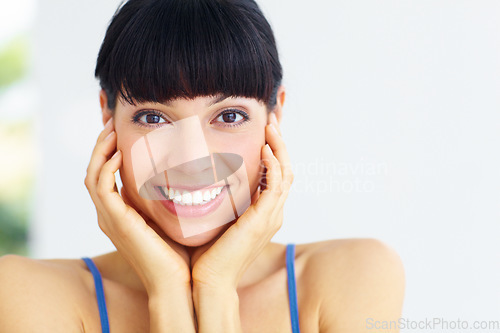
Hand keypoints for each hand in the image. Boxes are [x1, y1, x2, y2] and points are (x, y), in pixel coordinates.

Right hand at [84, 118, 191, 292]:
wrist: (176, 281)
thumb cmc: (178, 252)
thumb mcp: (169, 217)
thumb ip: (165, 198)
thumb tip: (177, 176)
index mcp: (120, 214)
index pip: (106, 175)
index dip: (110, 151)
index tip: (122, 130)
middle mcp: (110, 215)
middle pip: (95, 170)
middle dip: (102, 144)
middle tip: (112, 121)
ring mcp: (109, 218)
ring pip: (93, 174)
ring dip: (101, 149)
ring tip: (112, 129)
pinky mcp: (114, 221)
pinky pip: (101, 187)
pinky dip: (106, 166)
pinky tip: (120, 153)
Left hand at [189, 112, 293, 288]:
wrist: (208, 281)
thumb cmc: (206, 254)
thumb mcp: (216, 220)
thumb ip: (218, 201)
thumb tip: (200, 181)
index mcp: (263, 214)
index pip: (275, 176)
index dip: (274, 152)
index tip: (264, 131)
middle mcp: (272, 213)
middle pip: (286, 169)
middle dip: (281, 143)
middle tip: (273, 120)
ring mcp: (271, 216)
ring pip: (286, 173)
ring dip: (280, 147)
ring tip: (271, 126)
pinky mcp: (264, 219)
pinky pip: (276, 184)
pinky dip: (273, 163)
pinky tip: (264, 148)